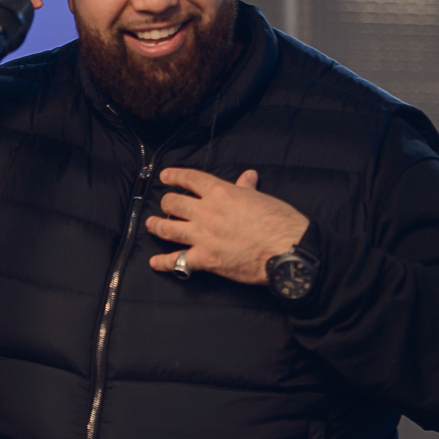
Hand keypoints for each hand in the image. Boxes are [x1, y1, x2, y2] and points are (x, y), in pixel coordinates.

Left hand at [146, 168, 309, 284]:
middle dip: (166, 202)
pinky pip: (177, 261)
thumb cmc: (279, 222)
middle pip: (174, 203)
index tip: (165, 176)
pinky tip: (155, 262)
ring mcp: (202, 236)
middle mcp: (206, 211)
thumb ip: (247, 188)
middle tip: (165, 204)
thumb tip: (247, 176)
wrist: (286, 250)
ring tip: (151, 224)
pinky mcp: (205, 259)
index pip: (190, 179)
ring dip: (157, 225)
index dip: (175, 176)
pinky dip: (164, 262)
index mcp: (220, 192)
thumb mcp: (262, 198)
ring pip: (168, 228)